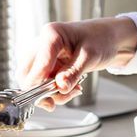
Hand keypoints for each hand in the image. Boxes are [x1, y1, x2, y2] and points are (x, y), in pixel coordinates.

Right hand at [20, 17, 136, 109]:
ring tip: (73, 90)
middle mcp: (42, 43)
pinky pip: (43, 82)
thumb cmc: (101, 39)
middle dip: (43, 91)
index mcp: (51, 35)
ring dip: (51, 92)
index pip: (36, 66)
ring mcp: (44, 54)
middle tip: (62, 96)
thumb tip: (60, 87)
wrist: (109, 38)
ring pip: (34, 82)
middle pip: (27, 75)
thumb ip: (73, 72)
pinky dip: (55, 90)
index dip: (40, 86)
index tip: (50, 101)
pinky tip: (72, 87)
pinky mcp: (48, 64)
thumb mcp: (90, 56)